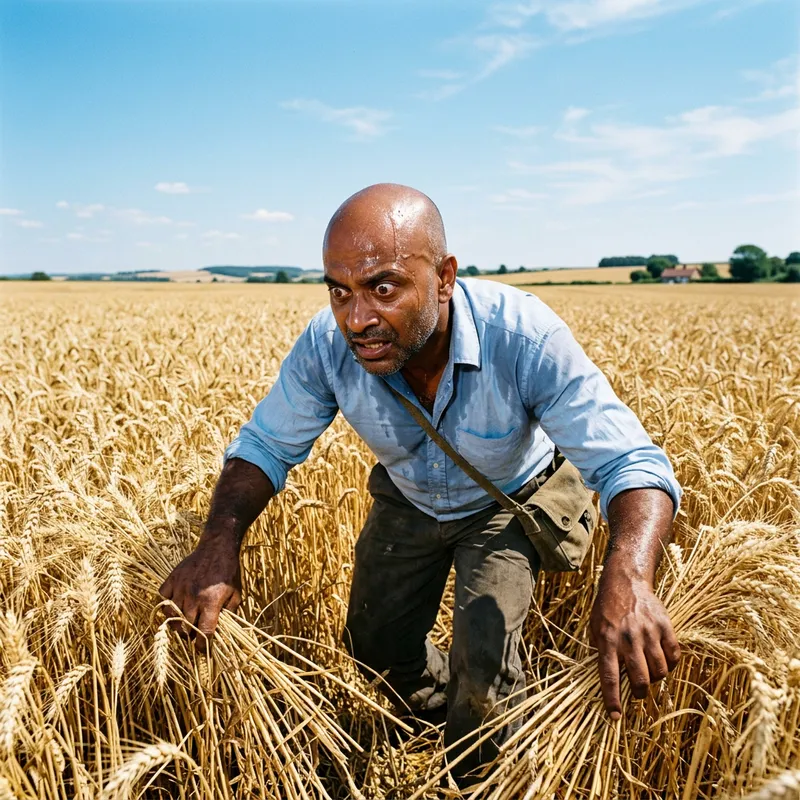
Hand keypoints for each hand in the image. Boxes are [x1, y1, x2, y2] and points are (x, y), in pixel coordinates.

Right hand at [158, 534, 241, 646]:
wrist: (218, 546)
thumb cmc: (229, 572)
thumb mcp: (236, 594)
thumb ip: (229, 614)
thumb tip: (221, 632)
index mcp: (211, 602)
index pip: (203, 632)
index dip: (202, 645)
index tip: (203, 648)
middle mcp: (193, 597)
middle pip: (184, 628)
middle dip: (189, 635)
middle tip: (194, 634)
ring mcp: (180, 587)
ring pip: (171, 616)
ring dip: (177, 623)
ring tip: (183, 622)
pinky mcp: (172, 578)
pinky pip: (162, 598)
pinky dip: (166, 605)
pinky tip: (174, 605)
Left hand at [589, 561, 680, 719]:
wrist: (625, 580)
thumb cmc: (606, 608)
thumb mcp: (594, 628)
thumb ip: (601, 652)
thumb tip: (609, 680)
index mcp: (607, 640)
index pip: (610, 677)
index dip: (613, 699)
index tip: (615, 716)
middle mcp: (628, 638)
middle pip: (640, 679)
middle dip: (640, 693)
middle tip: (638, 693)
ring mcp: (648, 631)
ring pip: (660, 671)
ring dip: (656, 679)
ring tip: (649, 673)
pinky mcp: (665, 625)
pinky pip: (674, 655)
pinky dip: (670, 664)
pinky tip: (662, 660)